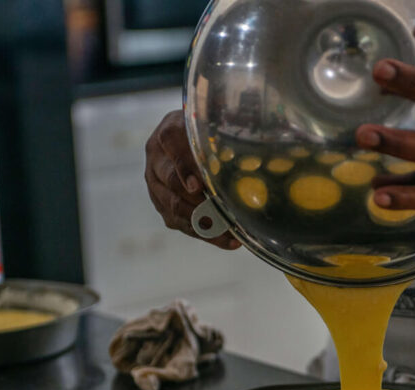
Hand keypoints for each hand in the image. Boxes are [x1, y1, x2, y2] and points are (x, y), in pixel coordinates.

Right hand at [145, 110, 240, 249]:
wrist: (189, 140)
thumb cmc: (210, 132)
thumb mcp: (218, 124)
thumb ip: (231, 129)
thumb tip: (258, 141)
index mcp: (168, 133)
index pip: (171, 146)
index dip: (184, 168)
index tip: (197, 187)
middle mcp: (156, 159)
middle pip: (170, 183)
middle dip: (196, 202)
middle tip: (221, 214)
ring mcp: (155, 184)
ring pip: (173, 208)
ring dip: (202, 223)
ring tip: (231, 233)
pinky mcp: (161, 205)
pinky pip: (180, 223)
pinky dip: (205, 234)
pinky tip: (229, 240)